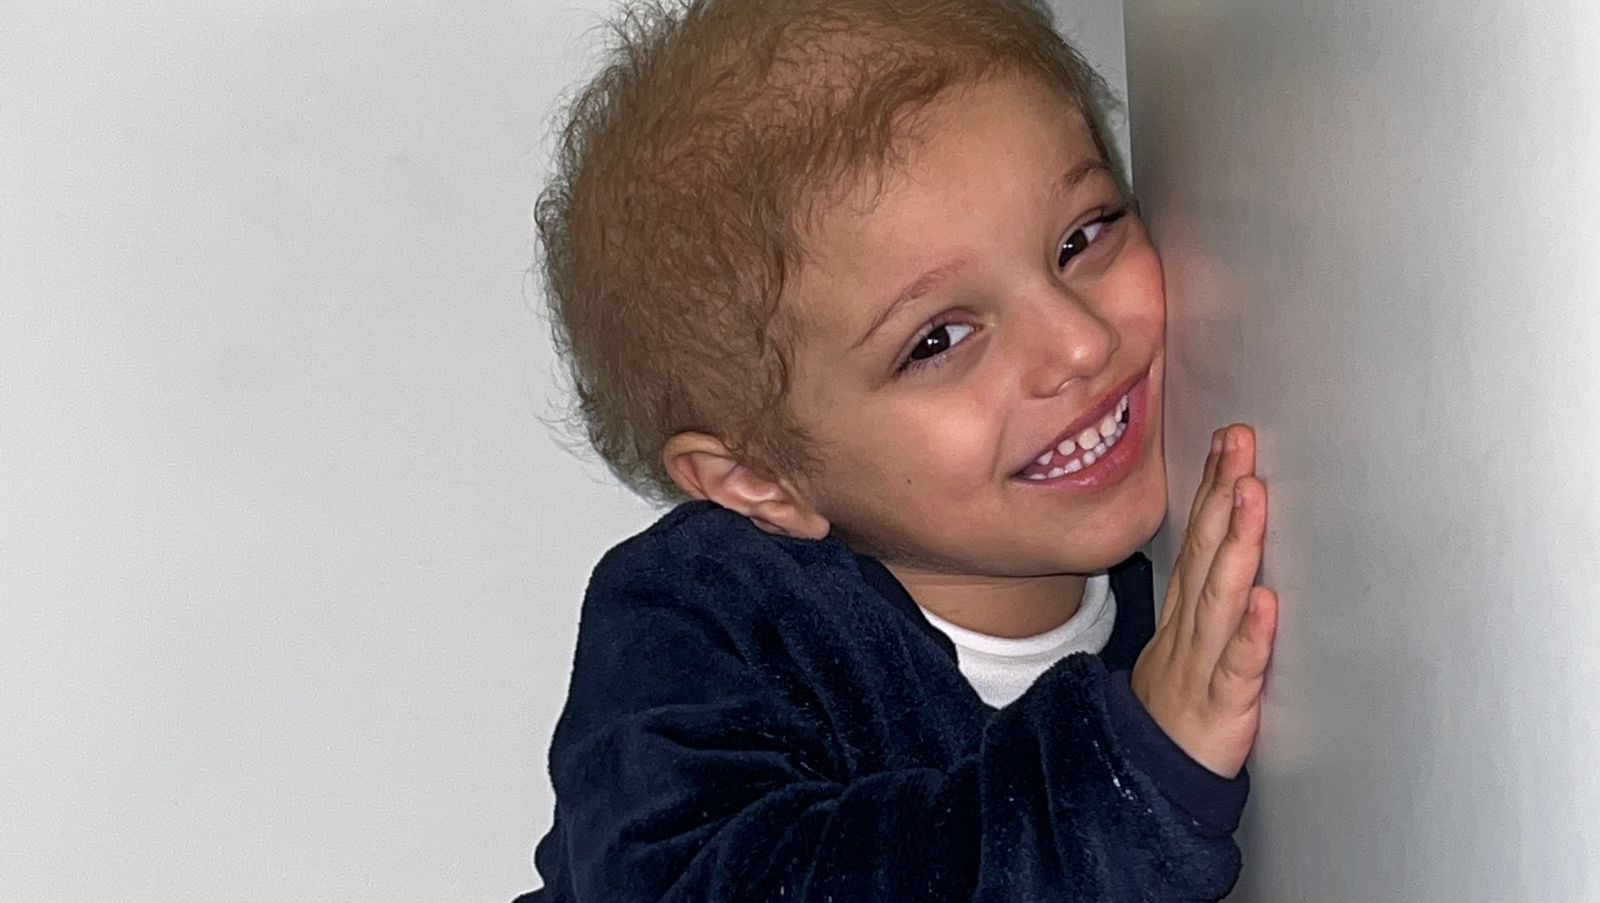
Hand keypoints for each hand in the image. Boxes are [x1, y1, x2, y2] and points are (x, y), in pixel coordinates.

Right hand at [1131, 423, 1277, 778]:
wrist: (1149, 776)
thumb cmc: (1176, 704)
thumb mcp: (1183, 637)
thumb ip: (1202, 587)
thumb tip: (1223, 534)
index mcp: (1183, 609)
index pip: (1197, 536)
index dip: (1211, 486)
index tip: (1230, 438)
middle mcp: (1190, 626)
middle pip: (1205, 552)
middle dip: (1222, 494)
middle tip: (1241, 442)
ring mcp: (1202, 663)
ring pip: (1218, 597)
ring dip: (1236, 544)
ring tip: (1252, 496)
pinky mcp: (1222, 706)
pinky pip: (1237, 667)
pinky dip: (1251, 635)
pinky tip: (1266, 602)